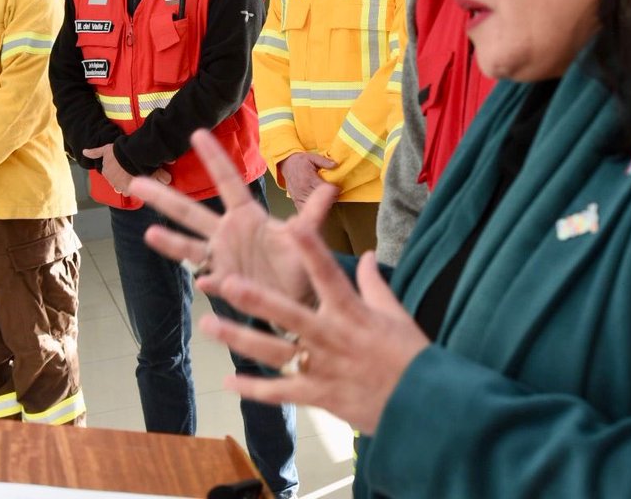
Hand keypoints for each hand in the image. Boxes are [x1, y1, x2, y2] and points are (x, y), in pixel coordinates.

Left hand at [83, 144, 132, 193]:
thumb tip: (84, 152)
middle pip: (113, 181)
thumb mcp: (105, 150)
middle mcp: (110, 179)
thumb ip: (94, 152)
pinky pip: (125, 192)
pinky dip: (127, 189)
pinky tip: (130, 185)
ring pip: (119, 187)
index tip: (117, 166)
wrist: (129, 157)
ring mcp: (118, 185)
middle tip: (124, 171)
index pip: (107, 173)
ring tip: (128, 178)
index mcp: (105, 171)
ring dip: (122, 184)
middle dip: (118, 177)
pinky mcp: (126, 188)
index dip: (113, 169)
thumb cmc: (118, 153)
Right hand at [128, 129, 336, 307]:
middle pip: (190, 212)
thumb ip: (313, 213)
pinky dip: (211, 280)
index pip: (228, 182)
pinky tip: (205, 280)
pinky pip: (214, 280)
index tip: (197, 133)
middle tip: (134, 180)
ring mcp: (222, 258)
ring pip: (190, 246)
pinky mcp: (225, 282)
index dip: (214, 158)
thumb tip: (332, 187)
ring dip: (170, 242)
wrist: (295, 302)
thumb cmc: (296, 265)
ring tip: (148, 234)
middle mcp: (228, 234)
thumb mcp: (305, 237)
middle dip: (164, 198)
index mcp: (247, 216)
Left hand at [199, 225, 430, 434]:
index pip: (328, 274)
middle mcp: (331, 337)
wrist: (422, 405)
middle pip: (288, 315)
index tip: (293, 227)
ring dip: (239, 339)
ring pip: (273, 352)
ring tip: (208, 324)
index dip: (311, 250)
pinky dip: (255, 390)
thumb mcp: (396, 314)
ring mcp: (321, 368)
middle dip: (256, 299)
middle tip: (226, 282)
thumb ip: (374, 283)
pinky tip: (230, 383)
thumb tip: (368, 254)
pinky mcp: (318, 396)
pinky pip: (280, 392)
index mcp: (352, 312)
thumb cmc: (411, 355)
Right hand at [279, 152, 337, 208]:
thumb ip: (324, 161)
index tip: (338, 189)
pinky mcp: (296, 200)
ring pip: (312, 205)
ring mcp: (299, 196)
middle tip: (336, 196)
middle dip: (330, 198)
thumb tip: (335, 164)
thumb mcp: (312, 157)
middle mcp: (304, 189)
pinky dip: (310, 211)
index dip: (334, 190)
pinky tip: (316, 210)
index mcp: (309, 178)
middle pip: (320, 198)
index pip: (324, 187)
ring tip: (328, 202)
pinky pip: (303, 209)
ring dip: (322, 206)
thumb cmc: (301, 161)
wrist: (287, 165)